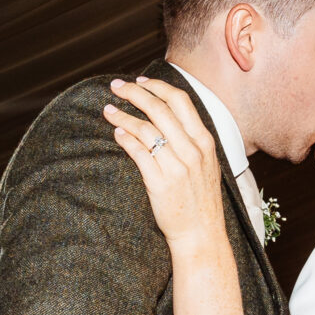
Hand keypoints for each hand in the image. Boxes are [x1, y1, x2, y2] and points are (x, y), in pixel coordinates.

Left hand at [106, 77, 227, 251]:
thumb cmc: (201, 200)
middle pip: (159, 108)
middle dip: (134, 93)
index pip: (180, 101)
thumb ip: (192, 140)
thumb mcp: (206, 164)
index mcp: (205, 141)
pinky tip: (116, 133)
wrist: (202, 234)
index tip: (140, 80)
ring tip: (108, 110)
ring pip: (145, 128)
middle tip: (116, 86)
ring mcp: (177, 166)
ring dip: (122, 115)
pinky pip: (138, 152)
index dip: (157, 86)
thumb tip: (169, 117)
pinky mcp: (160, 182)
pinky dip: (125, 138)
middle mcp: (192, 150)